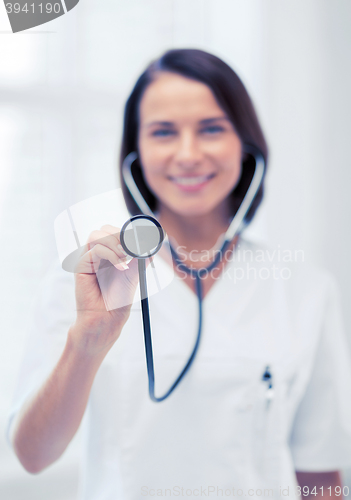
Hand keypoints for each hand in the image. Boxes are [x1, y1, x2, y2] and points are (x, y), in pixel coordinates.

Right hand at [70, 224, 149, 356]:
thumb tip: (153, 244)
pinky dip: (112, 255)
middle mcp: (97, 254)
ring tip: (125, 258)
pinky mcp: (82, 265)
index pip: (114, 231)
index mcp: (109, 254)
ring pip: (97, 235)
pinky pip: (96, 249)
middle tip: (132, 248)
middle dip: (120, 234)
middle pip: (104, 229)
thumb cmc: (118, 299)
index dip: (127, 231)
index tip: (142, 238)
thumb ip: (141, 258)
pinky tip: (121, 267)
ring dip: (114, 242)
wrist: (107, 318)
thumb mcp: (134, 274)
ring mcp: (88, 259)